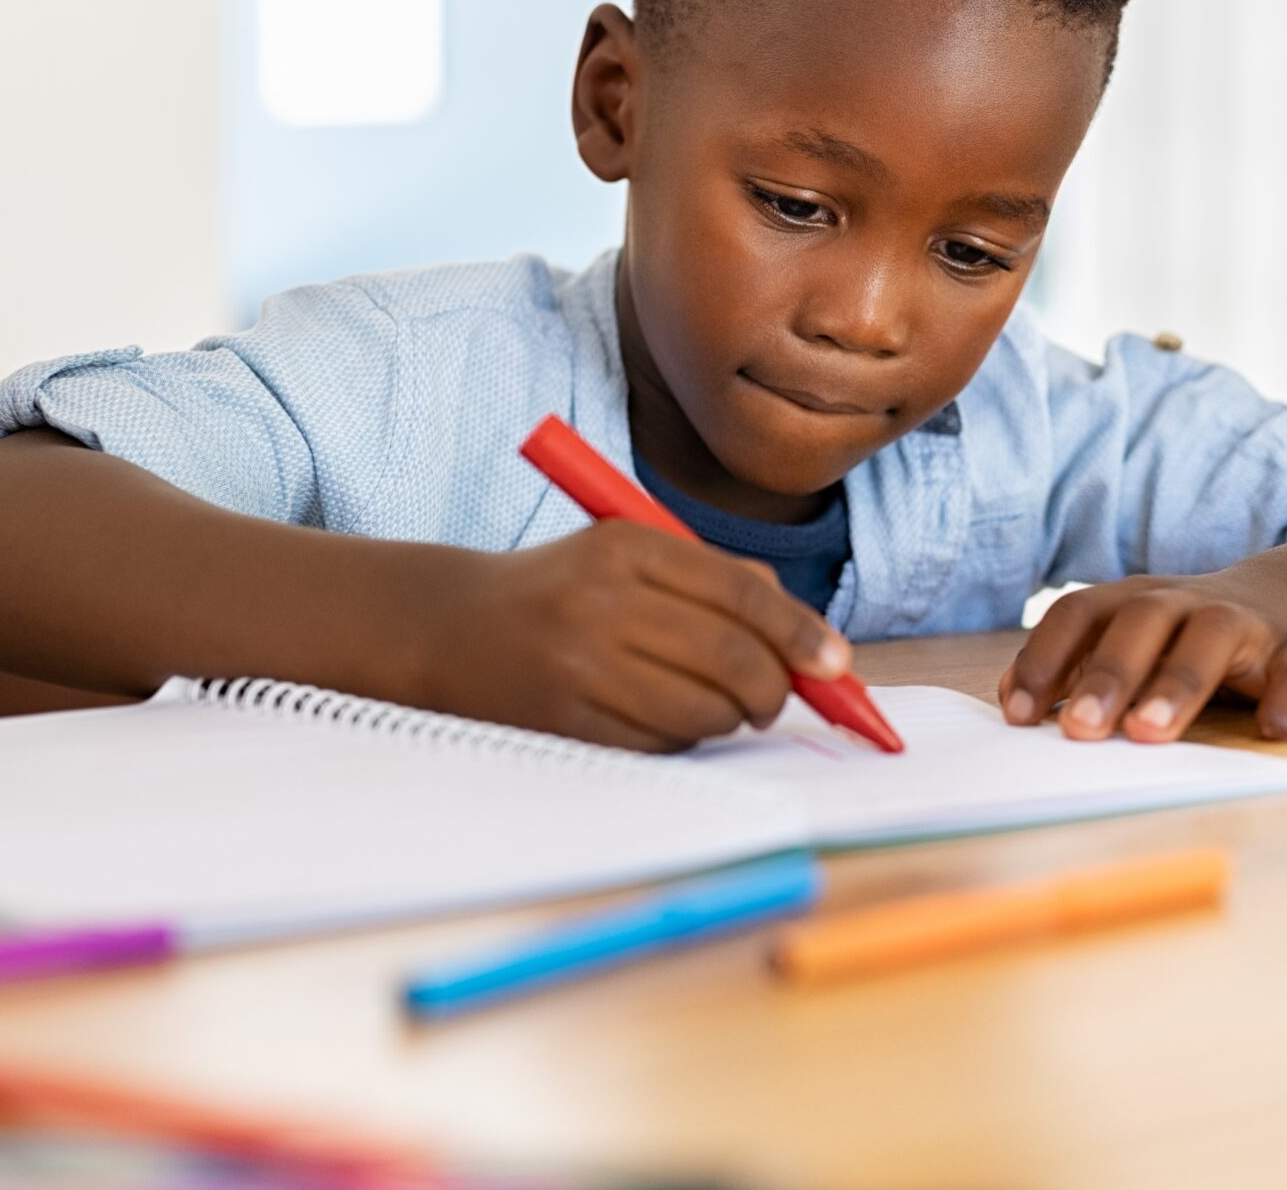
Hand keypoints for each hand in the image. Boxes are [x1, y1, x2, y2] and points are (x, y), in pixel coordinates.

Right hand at [427, 522, 849, 752]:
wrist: (450, 628)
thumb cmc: (563, 590)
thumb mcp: (630, 555)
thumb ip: (716, 580)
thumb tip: (807, 635)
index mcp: (627, 545)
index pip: (742, 591)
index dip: (799, 632)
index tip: (835, 662)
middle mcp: (603, 601)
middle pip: (733, 656)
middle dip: (776, 688)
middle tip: (778, 698)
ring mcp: (581, 665)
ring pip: (705, 709)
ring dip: (731, 717)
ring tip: (720, 705)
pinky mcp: (567, 720)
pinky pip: (662, 742)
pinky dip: (683, 737)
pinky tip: (666, 717)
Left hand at [997, 571, 1286, 743]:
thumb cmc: (1189, 638)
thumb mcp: (1133, 641)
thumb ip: (1077, 667)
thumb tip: (1012, 704)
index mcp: (1136, 601)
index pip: (1080, 614)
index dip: (1045, 659)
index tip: (1016, 715)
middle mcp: (1187, 603)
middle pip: (1141, 623)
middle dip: (1106, 674)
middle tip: (1079, 730)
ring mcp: (1249, 624)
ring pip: (1211, 639)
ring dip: (1178, 683)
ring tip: (1151, 733)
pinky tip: (1276, 731)